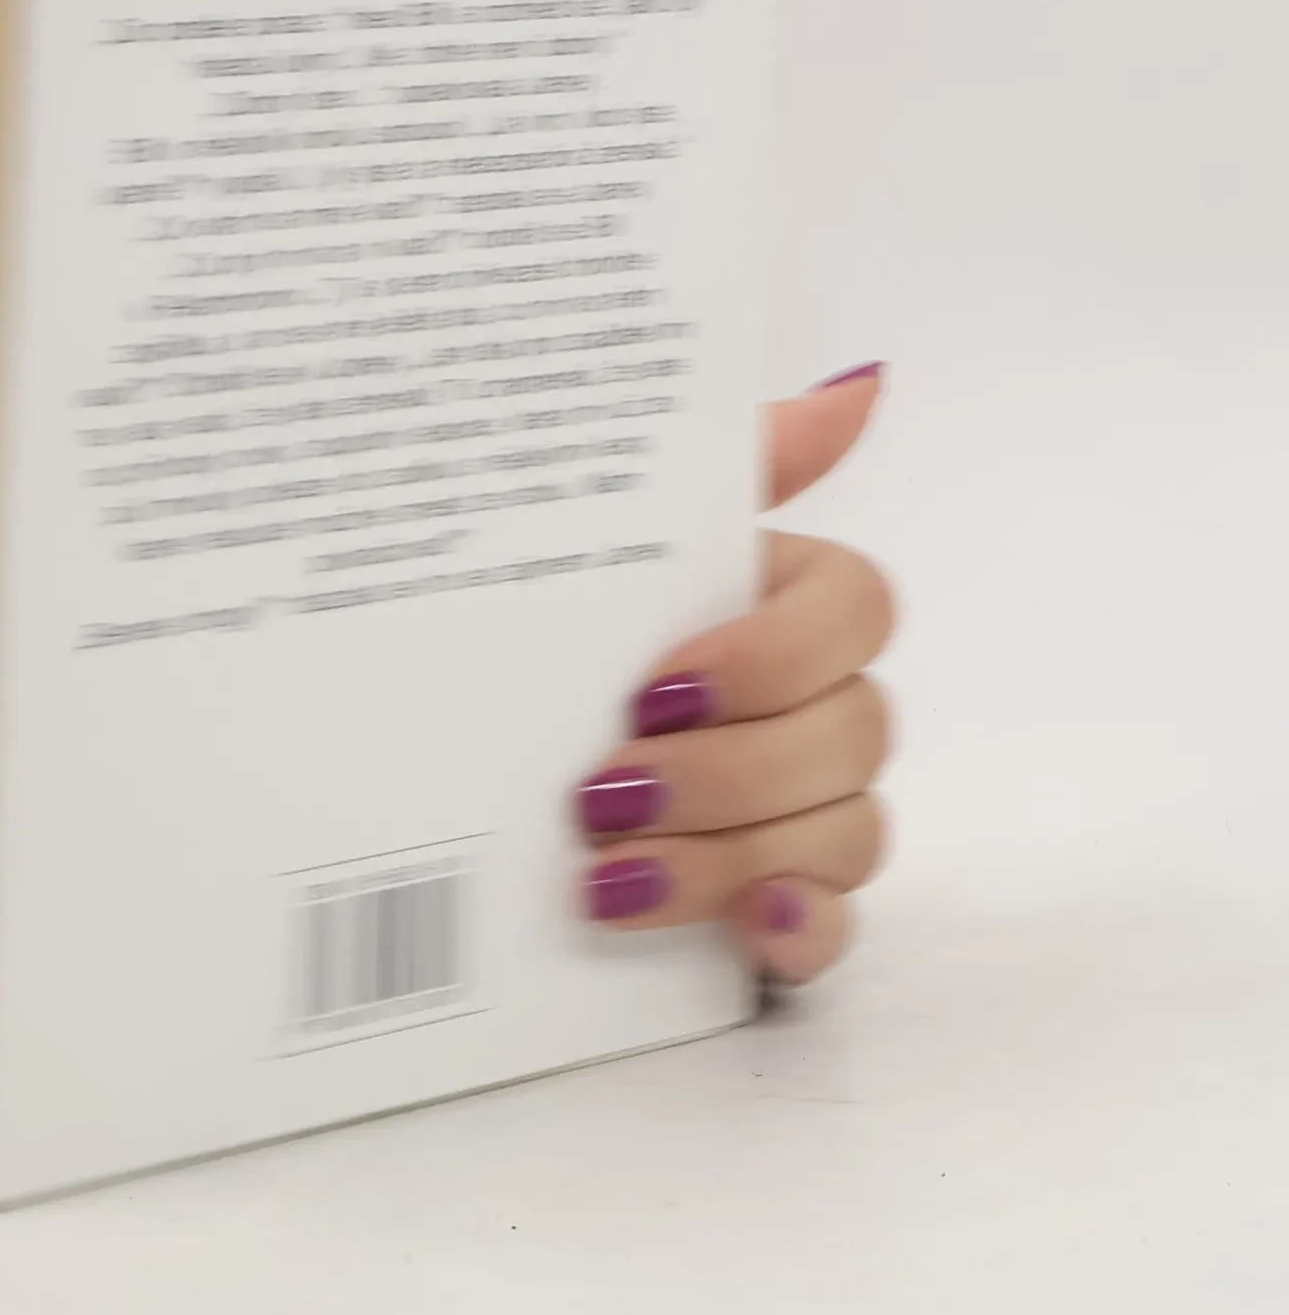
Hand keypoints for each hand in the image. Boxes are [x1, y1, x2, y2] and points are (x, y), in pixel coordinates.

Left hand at [573, 364, 892, 987]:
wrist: (456, 734)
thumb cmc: (560, 614)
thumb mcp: (614, 525)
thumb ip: (736, 458)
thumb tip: (859, 382)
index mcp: (784, 602)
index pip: (858, 609)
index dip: (771, 654)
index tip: (656, 685)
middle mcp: (814, 702)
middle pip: (852, 734)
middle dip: (729, 772)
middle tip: (605, 790)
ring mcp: (807, 809)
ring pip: (846, 834)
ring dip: (729, 857)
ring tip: (610, 873)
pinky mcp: (776, 899)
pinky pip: (837, 927)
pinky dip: (804, 932)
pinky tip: (755, 929)